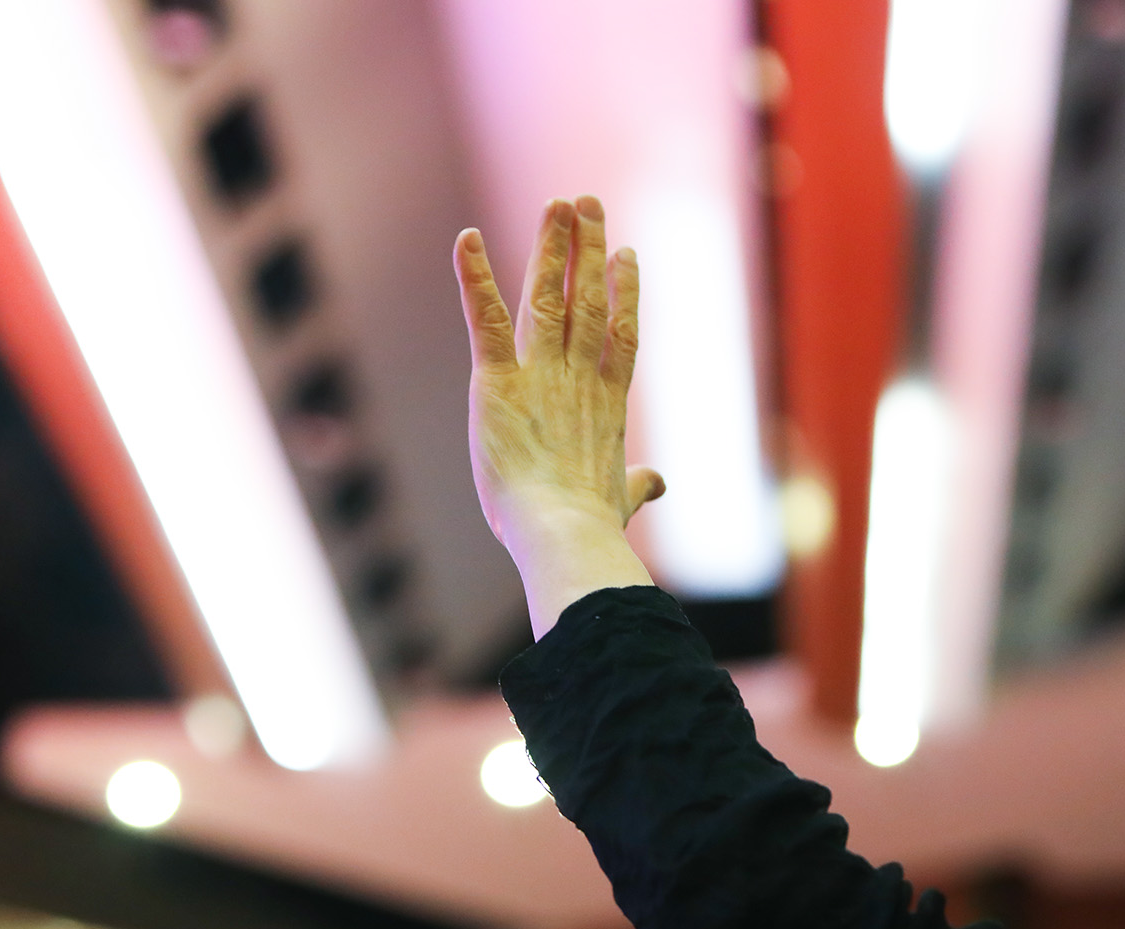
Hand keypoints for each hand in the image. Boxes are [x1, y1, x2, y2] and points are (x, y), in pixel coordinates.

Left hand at [454, 195, 663, 634]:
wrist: (564, 529)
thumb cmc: (590, 524)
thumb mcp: (620, 499)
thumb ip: (639, 485)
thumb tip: (659, 484)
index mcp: (607, 401)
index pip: (619, 333)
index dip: (623, 292)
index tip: (625, 254)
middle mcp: (579, 375)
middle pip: (585, 298)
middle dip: (586, 248)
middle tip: (587, 203)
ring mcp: (542, 372)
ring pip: (547, 295)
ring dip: (550, 246)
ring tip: (558, 204)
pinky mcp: (498, 379)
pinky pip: (484, 318)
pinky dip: (473, 277)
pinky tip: (466, 239)